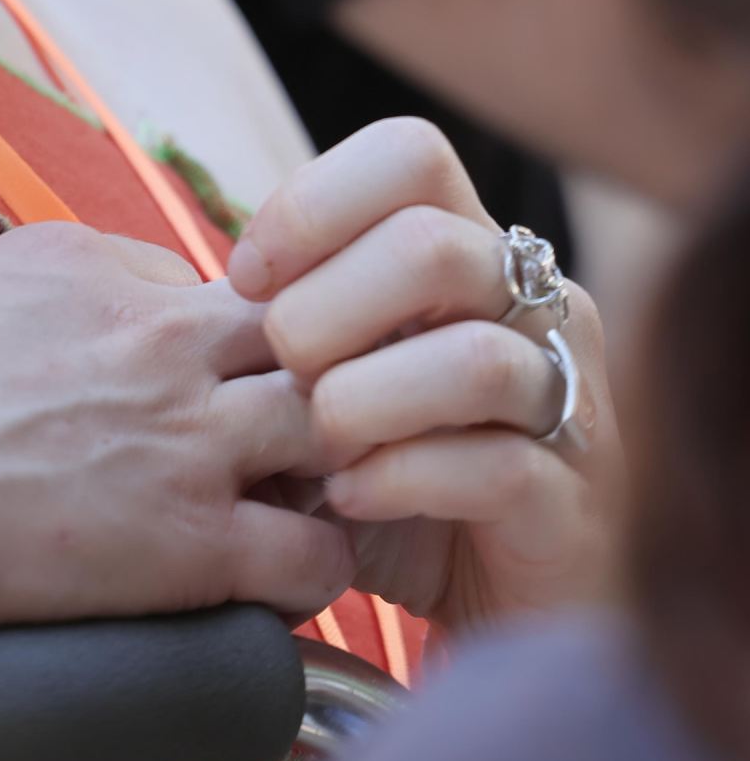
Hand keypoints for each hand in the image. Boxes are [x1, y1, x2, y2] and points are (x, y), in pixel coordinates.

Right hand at [0, 222, 346, 653]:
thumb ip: (39, 296)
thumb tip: (77, 322)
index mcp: (88, 266)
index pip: (209, 283)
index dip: (213, 343)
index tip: (188, 389)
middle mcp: (153, 337)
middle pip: (297, 338)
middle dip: (295, 386)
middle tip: (263, 442)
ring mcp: (184, 438)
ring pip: (333, 428)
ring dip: (318, 468)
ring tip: (279, 505)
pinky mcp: (194, 541)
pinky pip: (316, 552)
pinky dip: (310, 569)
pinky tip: (267, 577)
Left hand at [224, 118, 617, 621]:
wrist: (482, 604)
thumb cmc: (385, 473)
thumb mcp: (321, 382)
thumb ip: (283, 322)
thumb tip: (189, 289)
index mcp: (472, 256)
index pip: (410, 156)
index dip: (313, 205)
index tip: (244, 278)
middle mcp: (538, 310)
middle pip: (434, 243)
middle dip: (323, 310)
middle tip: (279, 372)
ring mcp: (568, 404)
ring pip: (475, 358)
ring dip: (361, 401)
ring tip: (313, 444)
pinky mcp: (573, 503)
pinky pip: (496, 466)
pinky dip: (399, 479)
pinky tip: (347, 499)